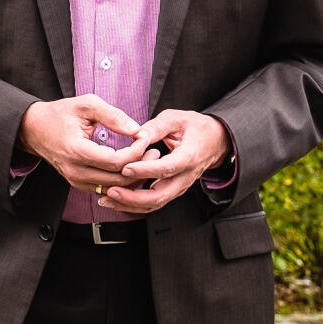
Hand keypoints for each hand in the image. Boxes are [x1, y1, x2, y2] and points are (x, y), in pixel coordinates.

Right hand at [18, 95, 148, 192]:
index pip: (116, 161)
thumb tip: (136, 129)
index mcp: (77, 151)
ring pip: (114, 189)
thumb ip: (113, 115)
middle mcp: (76, 171)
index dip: (135, 151)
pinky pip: (106, 190)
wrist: (34, 129)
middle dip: (140, 166)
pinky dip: (122, 182)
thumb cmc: (60, 114)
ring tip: (147, 159)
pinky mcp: (78, 184)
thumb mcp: (86, 105)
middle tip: (155, 151)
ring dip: (133, 177)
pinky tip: (133, 168)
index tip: (145, 137)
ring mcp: (76, 181)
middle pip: (117, 179)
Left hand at [102, 109, 230, 214]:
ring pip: (155, 203)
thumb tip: (136, 134)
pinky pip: (154, 202)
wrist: (215, 141)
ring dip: (130, 204)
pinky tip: (116, 200)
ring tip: (107, 199)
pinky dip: (135, 204)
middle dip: (133, 197)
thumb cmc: (195, 128)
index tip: (125, 168)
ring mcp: (179, 186)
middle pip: (160, 195)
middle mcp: (185, 177)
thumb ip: (156, 126)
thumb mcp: (176, 119)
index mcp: (189, 157)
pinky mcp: (172, 190)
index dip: (145, 170)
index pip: (166, 168)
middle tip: (111, 191)